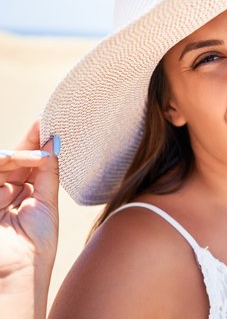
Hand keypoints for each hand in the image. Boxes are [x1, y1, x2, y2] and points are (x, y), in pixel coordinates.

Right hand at [0, 119, 59, 318]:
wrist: (18, 271)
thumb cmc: (36, 245)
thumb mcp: (47, 204)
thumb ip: (47, 173)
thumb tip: (53, 144)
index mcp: (23, 196)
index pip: (27, 163)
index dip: (35, 143)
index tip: (45, 123)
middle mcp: (4, 194)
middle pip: (13, 160)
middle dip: (29, 143)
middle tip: (44, 129)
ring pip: (1, 164)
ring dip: (19, 156)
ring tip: (36, 157)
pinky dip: (6, 165)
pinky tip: (19, 171)